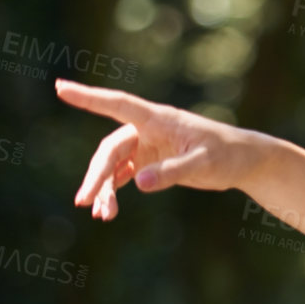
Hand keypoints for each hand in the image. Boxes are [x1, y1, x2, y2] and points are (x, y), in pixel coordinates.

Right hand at [56, 79, 266, 219]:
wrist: (244, 162)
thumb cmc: (228, 155)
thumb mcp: (204, 163)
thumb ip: (173, 171)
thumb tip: (139, 183)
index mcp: (159, 119)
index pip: (119, 104)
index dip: (89, 97)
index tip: (61, 87)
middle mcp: (148, 130)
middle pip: (111, 150)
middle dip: (97, 175)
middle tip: (84, 201)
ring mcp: (147, 146)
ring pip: (114, 166)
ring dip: (105, 189)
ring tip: (101, 215)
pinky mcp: (151, 162)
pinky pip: (124, 176)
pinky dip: (115, 192)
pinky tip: (108, 212)